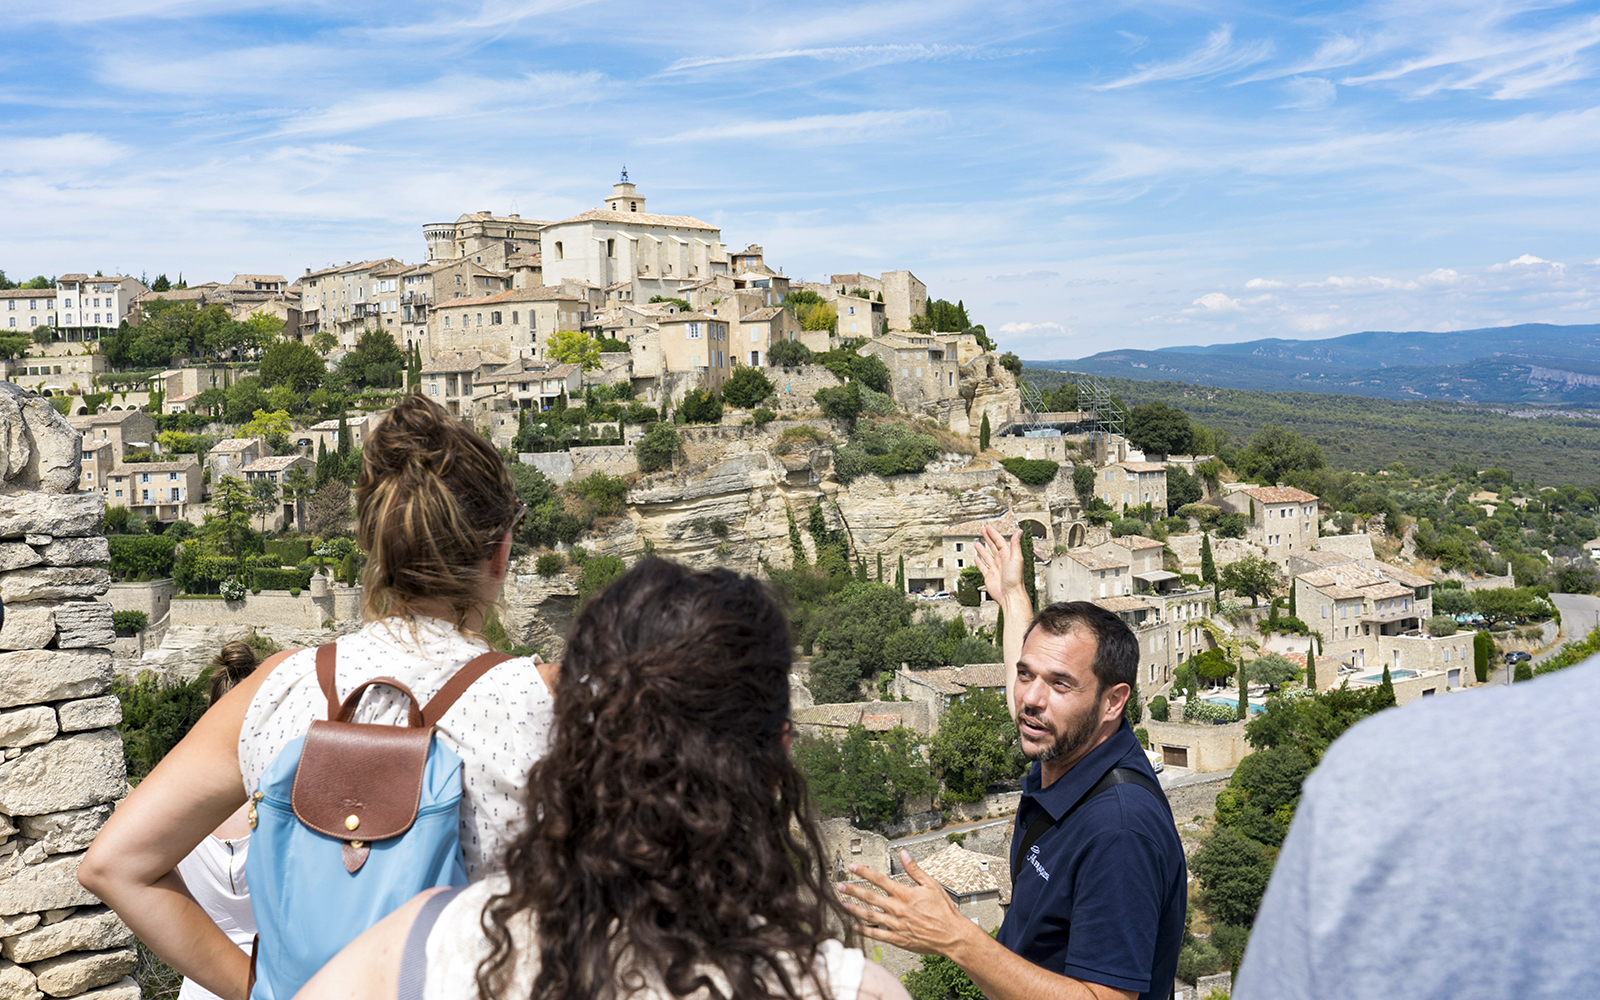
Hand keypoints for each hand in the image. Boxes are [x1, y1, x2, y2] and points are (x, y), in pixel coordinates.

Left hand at [836, 851, 980, 957]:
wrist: (952, 936)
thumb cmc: (944, 911)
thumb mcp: (932, 885)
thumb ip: (915, 870)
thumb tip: (904, 854)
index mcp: (905, 894)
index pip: (879, 880)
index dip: (863, 872)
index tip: (852, 867)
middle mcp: (898, 909)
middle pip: (869, 897)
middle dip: (852, 890)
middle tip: (839, 885)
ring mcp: (897, 925)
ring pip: (870, 916)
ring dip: (854, 909)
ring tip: (842, 904)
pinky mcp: (898, 939)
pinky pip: (877, 934)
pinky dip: (865, 930)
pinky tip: (855, 926)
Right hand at [975, 523, 1025, 605]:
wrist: (1010, 595)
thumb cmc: (1015, 579)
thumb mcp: (1016, 558)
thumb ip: (1016, 544)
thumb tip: (1019, 532)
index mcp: (1008, 556)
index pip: (999, 541)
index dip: (993, 534)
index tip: (988, 528)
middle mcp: (1001, 561)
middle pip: (993, 546)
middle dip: (988, 538)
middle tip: (983, 531)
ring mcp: (995, 569)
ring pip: (987, 556)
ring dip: (983, 549)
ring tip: (978, 543)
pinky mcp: (989, 576)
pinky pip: (983, 567)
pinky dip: (979, 562)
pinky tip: (977, 558)